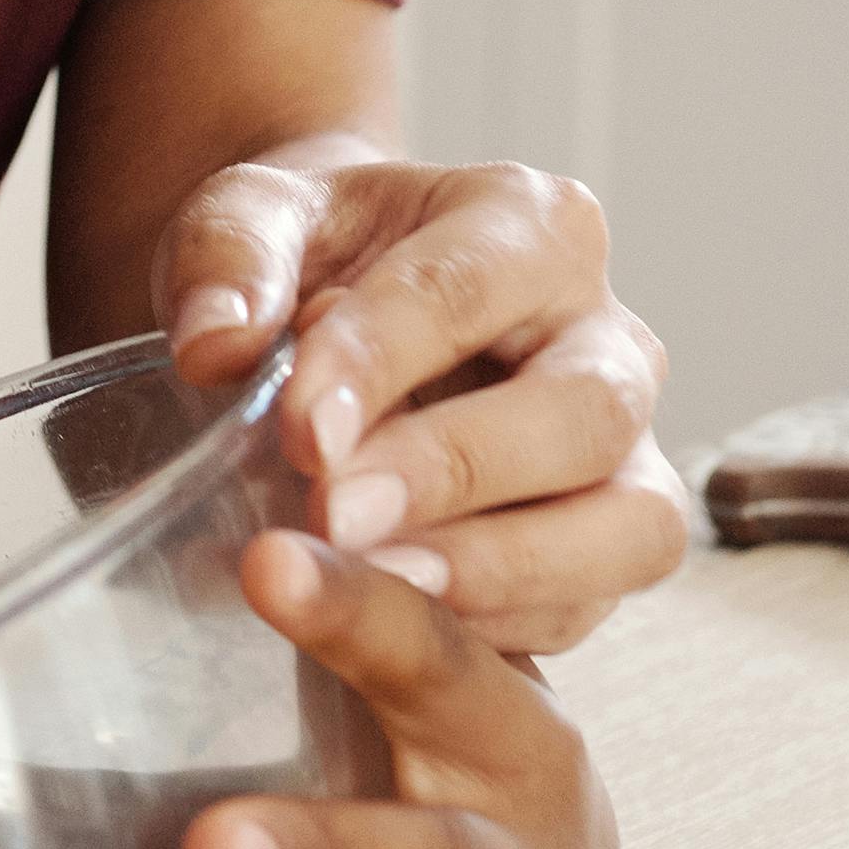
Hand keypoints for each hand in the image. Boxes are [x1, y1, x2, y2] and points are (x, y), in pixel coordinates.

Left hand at [159, 145, 685, 652]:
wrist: (336, 316)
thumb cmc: (310, 261)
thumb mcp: (250, 222)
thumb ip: (229, 259)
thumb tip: (218, 343)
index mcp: (531, 224)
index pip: (464, 289)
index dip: (381, 362)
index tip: (299, 431)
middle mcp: (606, 337)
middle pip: (583, 410)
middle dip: (456, 469)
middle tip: (337, 515)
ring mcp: (625, 451)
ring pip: (630, 524)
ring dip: (504, 566)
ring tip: (381, 584)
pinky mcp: (606, 545)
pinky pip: (585, 605)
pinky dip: (499, 626)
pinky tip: (402, 622)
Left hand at [181, 530, 619, 848]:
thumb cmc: (420, 774)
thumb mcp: (382, 695)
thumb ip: (288, 618)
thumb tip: (114, 474)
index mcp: (494, 717)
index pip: (428, 647)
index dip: (357, 607)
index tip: (265, 560)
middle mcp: (520, 832)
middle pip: (428, 842)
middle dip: (324, 844)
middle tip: (209, 847)